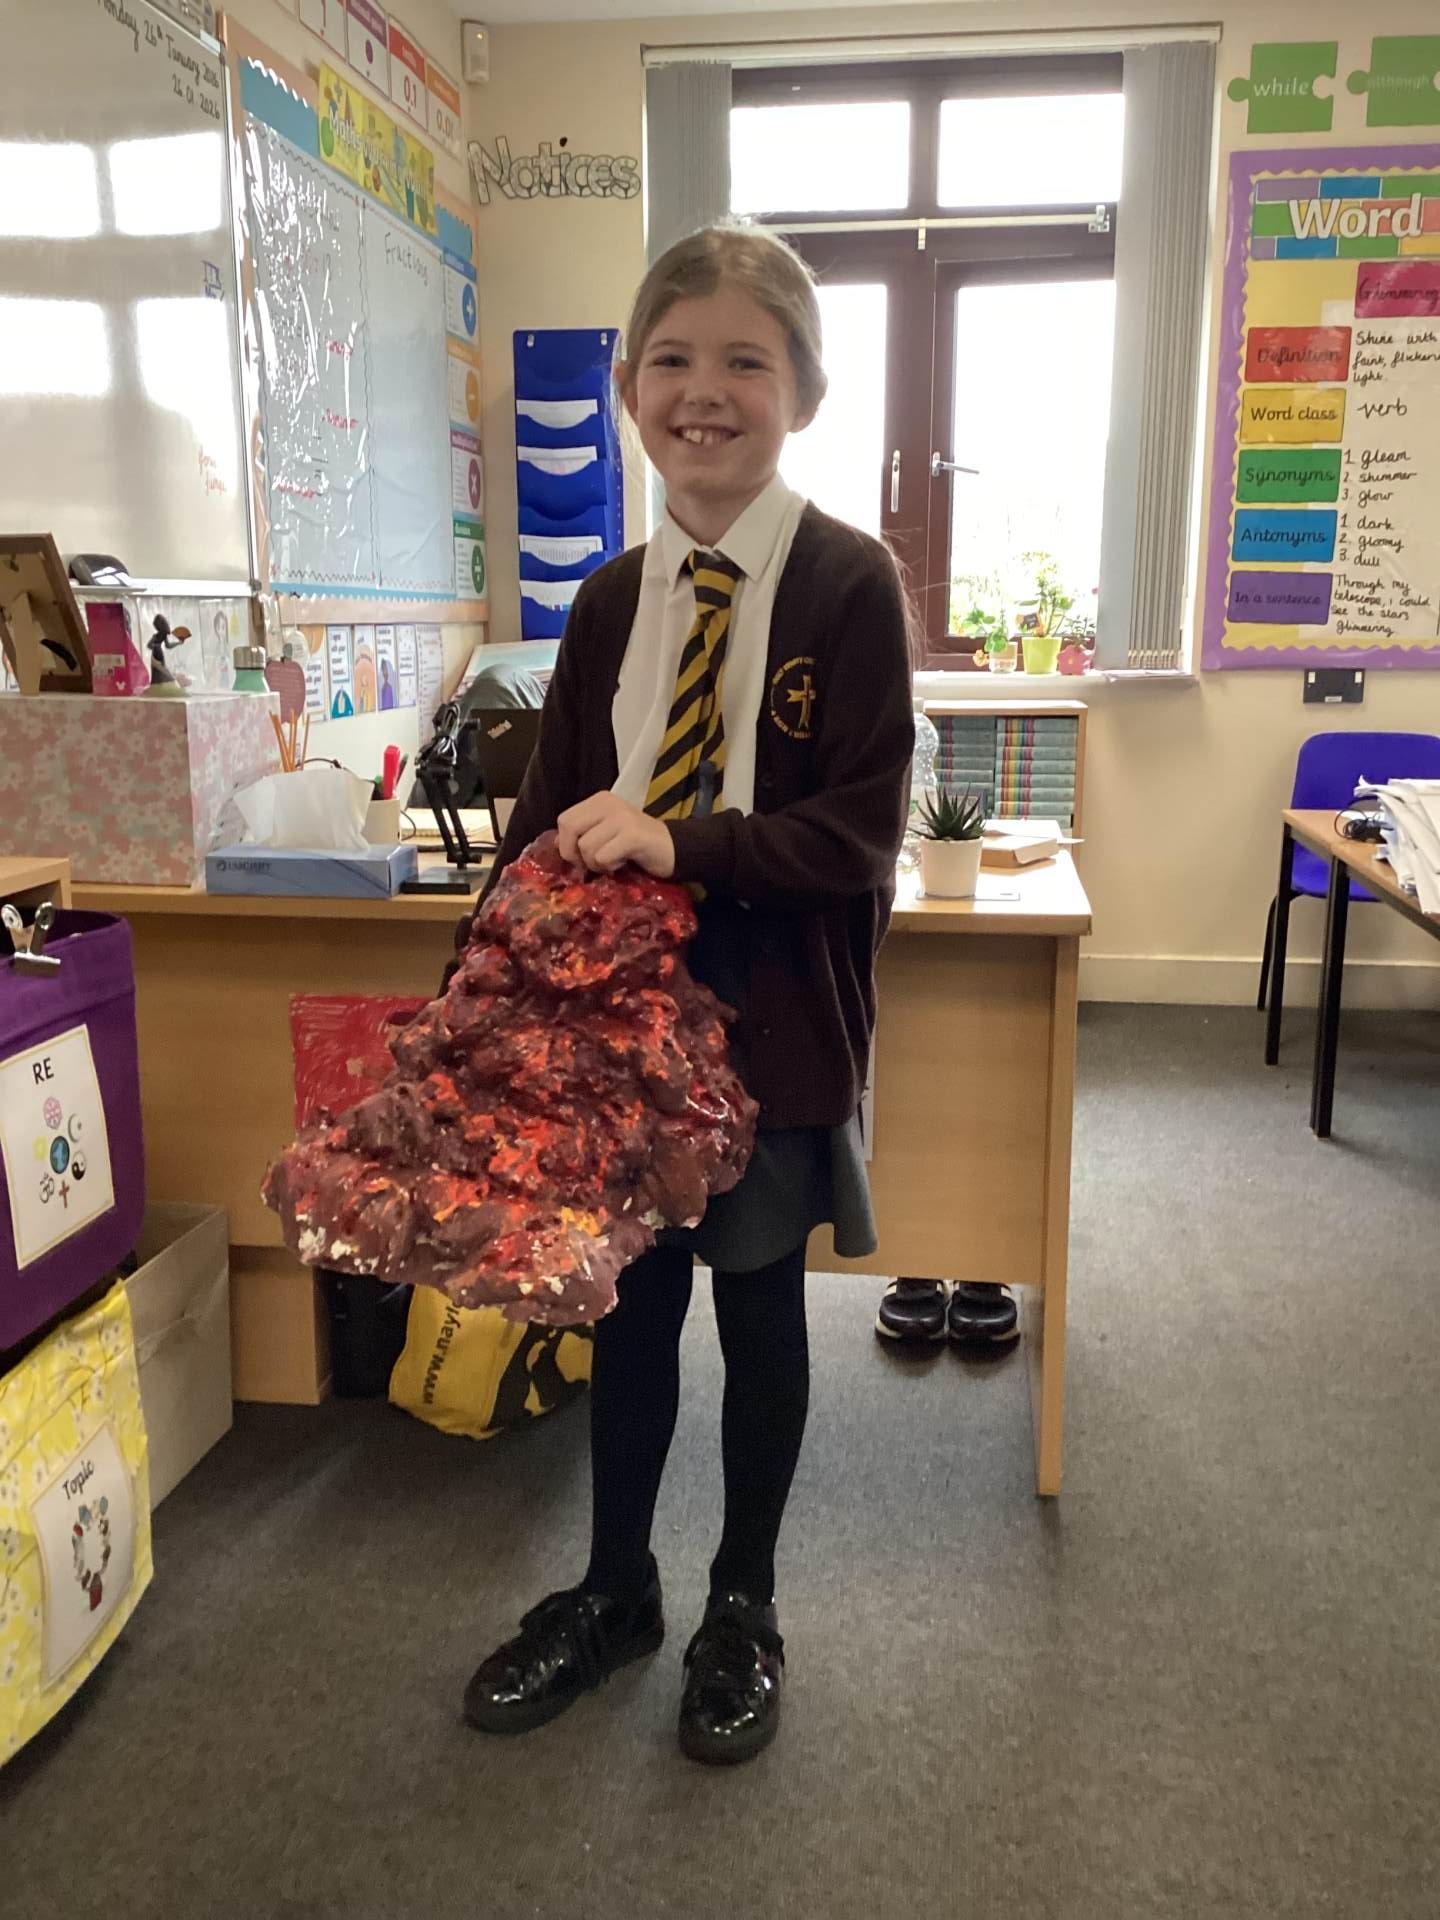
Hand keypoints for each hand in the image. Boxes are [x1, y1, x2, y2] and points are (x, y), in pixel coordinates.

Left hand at [557, 791, 675, 877]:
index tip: (581, 857)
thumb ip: (583, 833)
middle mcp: (608, 803)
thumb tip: (557, 842)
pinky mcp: (632, 835)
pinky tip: (625, 861)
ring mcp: (621, 817)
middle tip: (592, 863)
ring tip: (615, 860)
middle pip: (569, 828)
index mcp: (599, 800)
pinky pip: (604, 856)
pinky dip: (611, 866)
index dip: (566, 843)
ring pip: (586, 847)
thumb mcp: (606, 833)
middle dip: (575, 853)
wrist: (674, 848)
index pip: (565, 819)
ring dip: (597, 863)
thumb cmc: (636, 845)